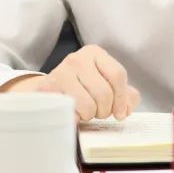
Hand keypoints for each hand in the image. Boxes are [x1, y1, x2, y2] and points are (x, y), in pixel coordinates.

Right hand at [0, 44, 140, 121]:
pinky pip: (72, 113)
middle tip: (98, 112)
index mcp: (94, 53)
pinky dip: (75, 119)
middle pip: (104, 92)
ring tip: (83, 111)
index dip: (122, 99)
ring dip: (89, 115)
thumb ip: (124, 94)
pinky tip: (72, 114)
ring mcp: (60, 73)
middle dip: (104, 110)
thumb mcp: (103, 85)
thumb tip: (129, 106)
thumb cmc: (79, 89)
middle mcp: (77, 59)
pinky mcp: (48, 90)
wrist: (45, 93)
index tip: (120, 113)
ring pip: (89, 105)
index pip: (118, 75)